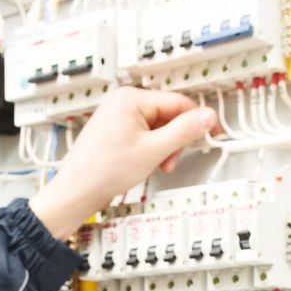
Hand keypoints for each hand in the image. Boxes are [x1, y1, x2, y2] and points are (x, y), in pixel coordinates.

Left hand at [28, 88, 219, 237]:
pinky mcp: (115, 131)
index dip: (198, 120)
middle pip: (168, 115)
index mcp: (130, 98)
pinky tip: (145, 164)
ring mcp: (117, 117)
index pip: (178, 102)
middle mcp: (123, 102)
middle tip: (171, 159)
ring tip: (156, 165)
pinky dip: (151, 150)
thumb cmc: (102, 171)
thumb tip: (207, 116)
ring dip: (164, 148)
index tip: (213, 133)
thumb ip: (184, 131)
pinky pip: (144, 135)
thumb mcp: (154, 150)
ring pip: (157, 127)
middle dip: (175, 140)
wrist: (76, 192)